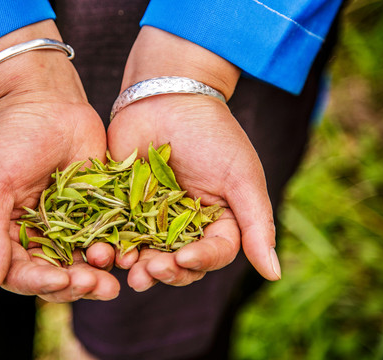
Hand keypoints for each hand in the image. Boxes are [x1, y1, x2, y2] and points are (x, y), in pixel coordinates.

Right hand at [0, 21, 118, 301]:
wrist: (44, 99)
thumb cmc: (7, 140)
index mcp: (9, 234)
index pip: (23, 274)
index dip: (41, 282)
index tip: (60, 280)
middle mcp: (40, 235)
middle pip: (58, 275)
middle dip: (76, 285)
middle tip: (97, 286)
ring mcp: (71, 223)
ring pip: (85, 262)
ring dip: (98, 274)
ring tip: (114, 281)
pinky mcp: (99, 208)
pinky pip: (108, 235)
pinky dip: (117, 249)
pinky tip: (128, 255)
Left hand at [107, 26, 280, 291]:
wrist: (167, 97)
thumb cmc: (212, 135)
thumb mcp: (241, 178)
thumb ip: (257, 224)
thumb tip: (274, 275)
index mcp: (217, 221)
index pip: (213, 254)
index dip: (200, 262)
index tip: (184, 259)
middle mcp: (185, 225)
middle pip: (178, 263)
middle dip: (166, 271)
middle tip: (153, 270)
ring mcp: (152, 216)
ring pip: (146, 254)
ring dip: (139, 267)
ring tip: (130, 271)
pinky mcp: (124, 206)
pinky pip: (118, 232)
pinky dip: (113, 246)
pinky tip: (108, 252)